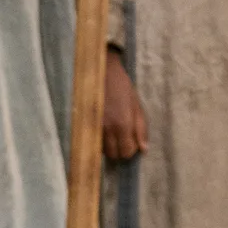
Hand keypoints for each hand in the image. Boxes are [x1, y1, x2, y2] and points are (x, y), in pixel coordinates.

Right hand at [101, 47, 147, 162]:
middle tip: (123, 139)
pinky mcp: (85, 123)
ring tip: (113, 133)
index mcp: (123, 124)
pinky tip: (104, 129)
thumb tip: (143, 149)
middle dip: (120, 151)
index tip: (132, 142)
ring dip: (109, 146)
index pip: (127, 152)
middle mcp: (107, 129)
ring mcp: (94, 127)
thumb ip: (141, 129)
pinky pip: (93, 141)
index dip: (131, 150)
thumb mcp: (137, 106)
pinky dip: (100, 140)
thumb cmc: (122, 87)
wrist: (102, 71)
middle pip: (113, 155)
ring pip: (102, 150)